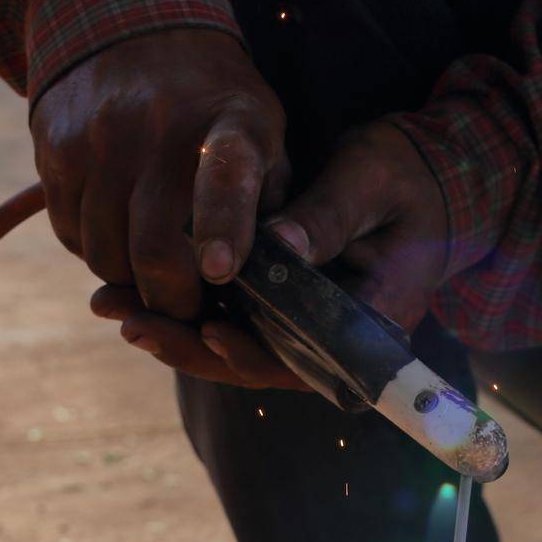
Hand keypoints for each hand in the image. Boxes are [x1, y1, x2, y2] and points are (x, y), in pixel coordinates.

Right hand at [31, 28, 290, 377]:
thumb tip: (269, 285)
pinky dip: (97, 251)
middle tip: (189, 305)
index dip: (222, 228)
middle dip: (174, 300)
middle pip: (153, 251)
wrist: (127, 25)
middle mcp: (158, 127)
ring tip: (154, 263)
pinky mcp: (55, 149)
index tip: (220, 270)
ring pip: (107, 257)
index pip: (226, 177)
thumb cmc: (216, 110)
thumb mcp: (264, 139)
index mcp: (230, 123)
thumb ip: (272, 210)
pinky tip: (119, 230)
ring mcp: (98, 138)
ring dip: (132, 279)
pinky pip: (71, 236)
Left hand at [91, 120, 448, 388]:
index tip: (207, 332)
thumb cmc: (409, 176)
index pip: (305, 360)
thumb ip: (327, 217)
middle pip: (256, 365)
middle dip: (189, 347)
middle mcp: (338, 342)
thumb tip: (277, 246)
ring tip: (111, 306)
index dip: (252, 355)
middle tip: (126, 321)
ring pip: (236, 349)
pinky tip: (135, 291)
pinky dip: (186, 309)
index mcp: (372, 325)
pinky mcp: (288, 310)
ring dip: (173, 331)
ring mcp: (310, 329)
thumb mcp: (373, 182)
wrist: (430, 178)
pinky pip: (234, 323)